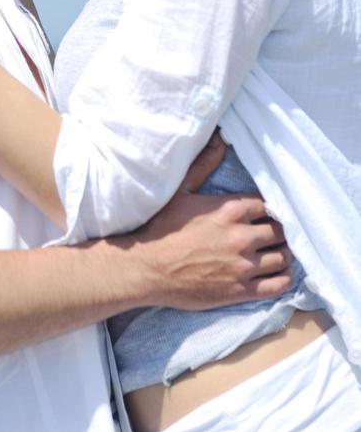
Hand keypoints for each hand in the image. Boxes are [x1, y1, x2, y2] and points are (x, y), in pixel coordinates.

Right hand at [121, 136, 291, 308]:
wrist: (147, 268)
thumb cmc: (163, 228)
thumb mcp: (181, 191)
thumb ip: (204, 165)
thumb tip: (220, 140)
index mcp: (231, 209)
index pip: (269, 204)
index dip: (271, 208)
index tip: (269, 212)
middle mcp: (243, 236)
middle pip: (281, 231)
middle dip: (280, 230)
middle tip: (274, 233)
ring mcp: (244, 265)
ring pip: (283, 257)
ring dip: (284, 253)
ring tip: (277, 252)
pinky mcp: (241, 291)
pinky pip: (278, 285)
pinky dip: (283, 278)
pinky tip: (278, 273)